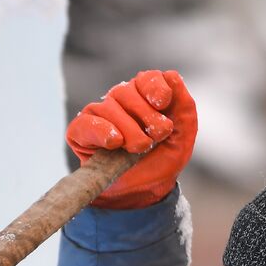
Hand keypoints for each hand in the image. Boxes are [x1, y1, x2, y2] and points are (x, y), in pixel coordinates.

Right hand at [66, 69, 197, 208]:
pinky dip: (101, 131)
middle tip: (155, 138)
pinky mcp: (80, 132)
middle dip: (145, 116)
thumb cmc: (162, 159)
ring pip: (109, 108)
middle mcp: (120, 99)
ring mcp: (99, 114)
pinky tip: (115, 142)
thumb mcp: (184, 134)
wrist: (144, 189)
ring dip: (128, 130)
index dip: (155, 88)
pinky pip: (86, 124)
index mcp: (145, 95)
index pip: (147, 78)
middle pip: (127, 92)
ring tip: (138, 149)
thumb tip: (172, 77)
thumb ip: (184, 105)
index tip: (162, 104)